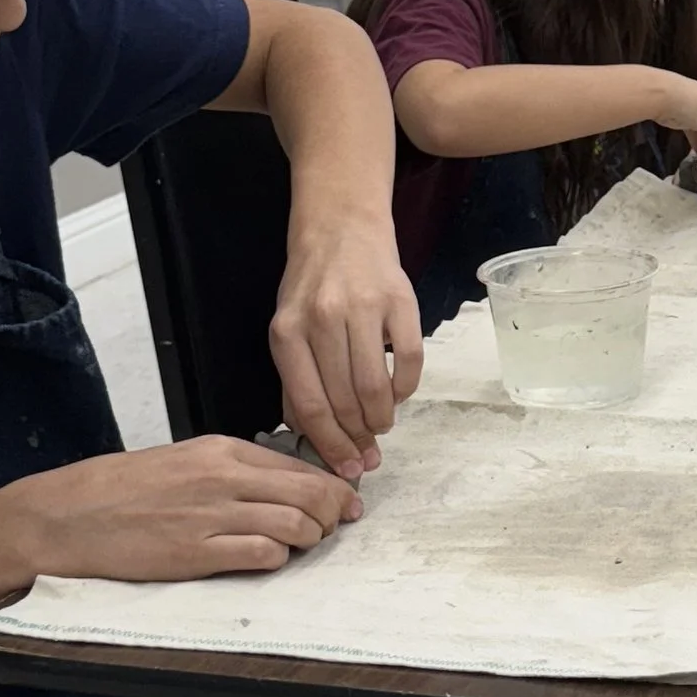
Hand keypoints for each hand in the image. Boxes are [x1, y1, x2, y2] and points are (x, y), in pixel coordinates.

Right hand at [0, 438, 361, 584]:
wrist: (68, 516)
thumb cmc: (122, 491)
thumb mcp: (184, 462)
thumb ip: (232, 471)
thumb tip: (282, 486)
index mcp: (221, 450)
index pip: (299, 465)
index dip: (332, 485)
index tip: (344, 499)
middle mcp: (223, 477)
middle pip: (309, 492)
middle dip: (334, 512)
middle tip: (337, 526)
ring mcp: (211, 516)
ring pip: (295, 524)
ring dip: (310, 539)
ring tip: (304, 545)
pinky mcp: (197, 554)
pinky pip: (262, 555)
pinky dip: (278, 559)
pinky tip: (271, 559)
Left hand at [272, 215, 422, 475]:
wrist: (341, 228)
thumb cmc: (312, 286)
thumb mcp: (288, 328)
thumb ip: (296, 380)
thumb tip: (314, 436)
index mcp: (287, 333)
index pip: (310, 406)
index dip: (330, 445)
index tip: (345, 468)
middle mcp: (322, 320)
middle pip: (344, 401)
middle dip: (358, 439)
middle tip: (368, 456)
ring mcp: (363, 308)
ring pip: (376, 386)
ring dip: (381, 417)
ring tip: (381, 426)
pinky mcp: (400, 300)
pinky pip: (409, 360)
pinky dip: (406, 388)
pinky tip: (397, 393)